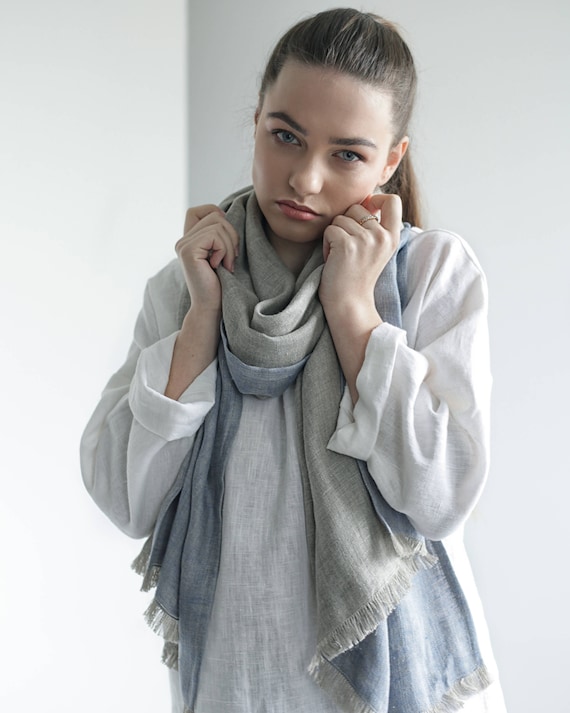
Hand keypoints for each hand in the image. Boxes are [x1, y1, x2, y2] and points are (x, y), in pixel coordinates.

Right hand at [175, 204, 238, 311]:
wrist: (212, 307)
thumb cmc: (220, 284)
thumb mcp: (221, 253)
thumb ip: (218, 234)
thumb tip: (225, 213)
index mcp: (189, 240)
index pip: (200, 210)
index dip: (218, 216)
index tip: (226, 241)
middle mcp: (182, 240)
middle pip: (215, 215)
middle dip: (231, 235)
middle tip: (230, 258)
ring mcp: (183, 245)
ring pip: (218, 224)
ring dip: (230, 245)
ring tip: (226, 264)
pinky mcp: (188, 251)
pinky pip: (215, 236)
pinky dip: (225, 250)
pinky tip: (221, 266)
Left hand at [319, 193, 401, 313]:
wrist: (349, 304)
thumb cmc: (356, 276)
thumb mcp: (375, 249)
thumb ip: (375, 225)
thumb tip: (366, 197)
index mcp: (392, 236)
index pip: (392, 200)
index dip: (376, 198)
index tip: (366, 209)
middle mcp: (382, 236)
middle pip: (356, 207)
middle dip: (346, 223)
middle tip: (348, 249)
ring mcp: (366, 240)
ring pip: (340, 219)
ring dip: (334, 236)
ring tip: (341, 257)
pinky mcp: (347, 245)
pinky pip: (329, 230)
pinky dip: (326, 245)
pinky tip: (333, 260)